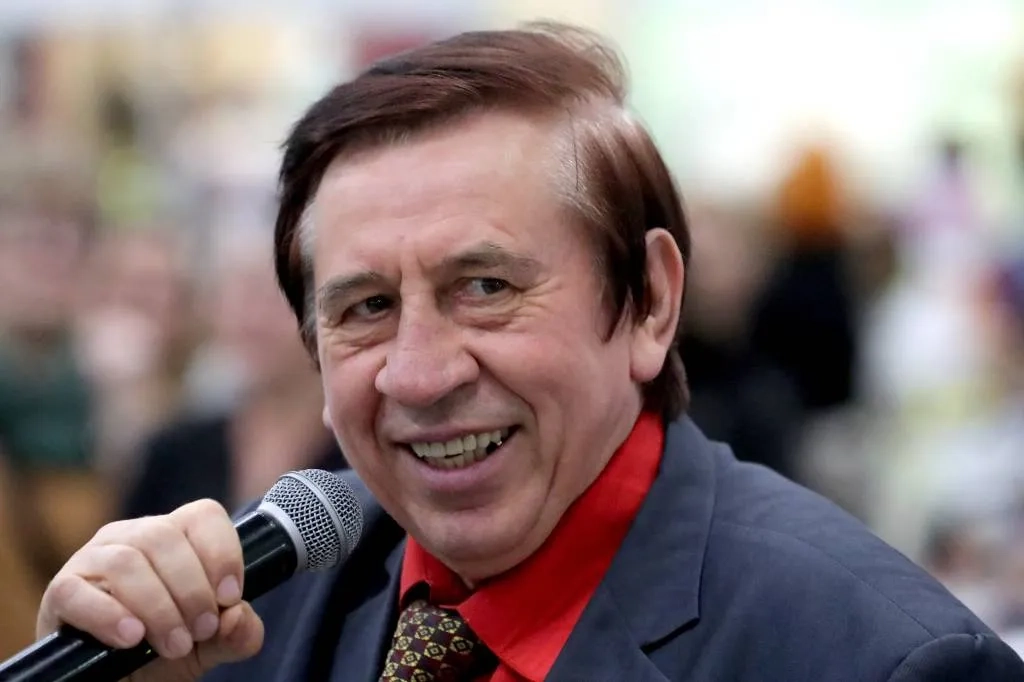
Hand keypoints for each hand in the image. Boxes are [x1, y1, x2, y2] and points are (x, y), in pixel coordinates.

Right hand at [37, 499, 264, 681]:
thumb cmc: (161, 652)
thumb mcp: (209, 645)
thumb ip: (236, 632)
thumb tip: (239, 616)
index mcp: (172, 538)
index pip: (203, 516)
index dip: (223, 553)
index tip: (230, 597)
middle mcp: (130, 538)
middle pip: (165, 537)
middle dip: (192, 590)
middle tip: (202, 631)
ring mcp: (91, 560)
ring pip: (126, 561)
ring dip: (158, 607)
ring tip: (174, 644)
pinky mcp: (60, 592)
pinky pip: (77, 591)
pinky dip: (109, 615)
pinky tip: (132, 638)